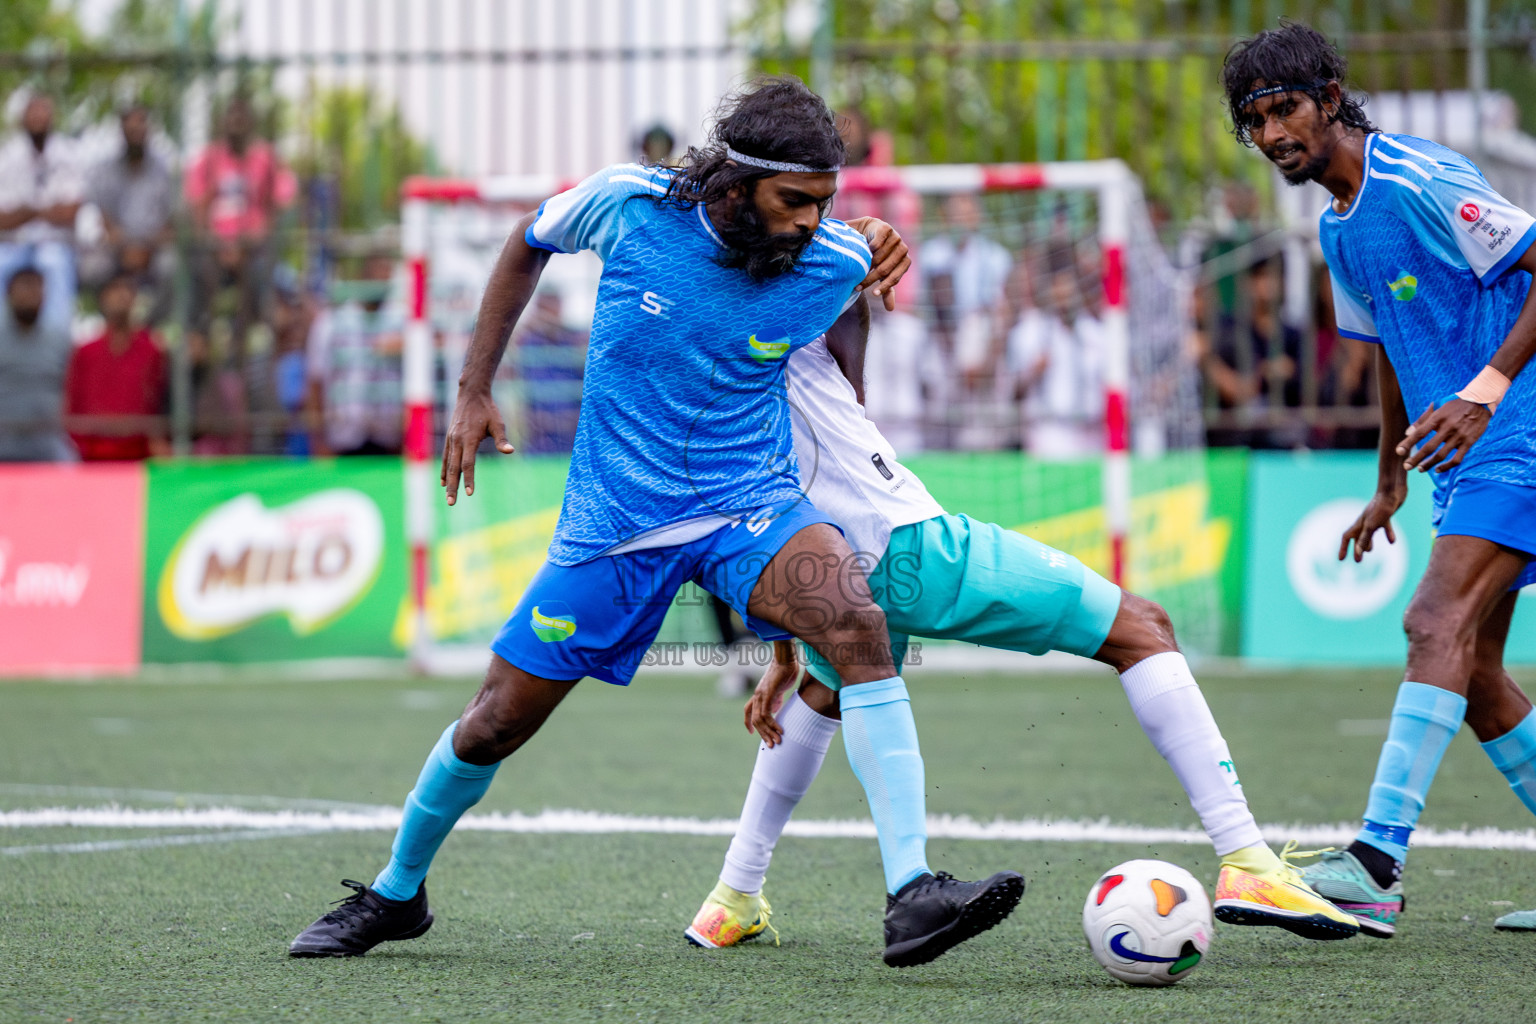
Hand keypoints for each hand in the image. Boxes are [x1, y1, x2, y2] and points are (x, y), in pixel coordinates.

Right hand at [441, 386, 514, 504]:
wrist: (471, 394)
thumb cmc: (487, 409)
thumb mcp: (498, 423)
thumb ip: (502, 439)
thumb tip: (510, 451)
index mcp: (469, 438)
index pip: (468, 463)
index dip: (469, 478)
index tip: (470, 493)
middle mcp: (457, 440)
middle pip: (454, 468)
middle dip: (453, 486)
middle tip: (452, 503)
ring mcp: (451, 439)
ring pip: (448, 464)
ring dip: (447, 481)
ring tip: (447, 496)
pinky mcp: (450, 438)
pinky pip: (445, 457)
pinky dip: (444, 470)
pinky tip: (443, 481)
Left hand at [743, 654, 803, 747]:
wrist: (786, 659)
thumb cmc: (785, 671)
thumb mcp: (778, 689)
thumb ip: (775, 699)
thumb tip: (775, 709)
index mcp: (758, 694)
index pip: (747, 711)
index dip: (748, 723)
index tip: (752, 733)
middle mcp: (757, 695)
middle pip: (754, 719)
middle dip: (762, 734)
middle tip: (771, 745)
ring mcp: (761, 695)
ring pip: (759, 719)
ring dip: (768, 732)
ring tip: (777, 741)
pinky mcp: (768, 694)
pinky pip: (766, 713)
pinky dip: (772, 724)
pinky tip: (779, 730)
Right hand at [844, 216, 910, 310]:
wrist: (867, 233)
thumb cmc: (876, 256)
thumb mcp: (881, 273)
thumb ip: (886, 289)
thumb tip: (890, 309)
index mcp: (905, 262)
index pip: (895, 277)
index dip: (884, 287)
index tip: (873, 294)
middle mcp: (903, 249)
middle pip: (885, 268)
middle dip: (871, 279)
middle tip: (859, 286)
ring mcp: (896, 237)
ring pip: (880, 257)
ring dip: (868, 264)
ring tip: (858, 269)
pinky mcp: (886, 228)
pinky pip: (877, 243)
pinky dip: (870, 249)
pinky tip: (863, 251)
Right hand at [1338, 488, 1405, 562]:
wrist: (1392, 492)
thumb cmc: (1381, 507)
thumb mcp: (1372, 526)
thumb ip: (1365, 539)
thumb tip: (1359, 552)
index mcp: (1359, 524)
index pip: (1347, 537)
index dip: (1343, 548)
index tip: (1341, 559)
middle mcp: (1365, 521)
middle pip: (1357, 537)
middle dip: (1356, 548)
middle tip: (1358, 560)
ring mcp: (1375, 518)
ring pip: (1369, 533)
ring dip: (1368, 542)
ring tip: (1370, 550)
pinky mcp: (1385, 515)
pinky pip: (1385, 526)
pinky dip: (1387, 533)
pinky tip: (1392, 541)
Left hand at [1398, 398, 1490, 473]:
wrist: (1481, 401)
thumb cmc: (1454, 404)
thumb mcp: (1437, 406)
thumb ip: (1422, 420)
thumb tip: (1407, 433)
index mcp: (1438, 417)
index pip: (1420, 433)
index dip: (1408, 443)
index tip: (1399, 452)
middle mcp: (1448, 427)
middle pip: (1429, 447)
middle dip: (1416, 459)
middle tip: (1407, 467)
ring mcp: (1459, 435)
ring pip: (1442, 455)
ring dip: (1429, 464)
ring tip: (1420, 469)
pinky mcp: (1469, 442)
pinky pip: (1457, 458)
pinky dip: (1447, 466)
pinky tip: (1438, 469)